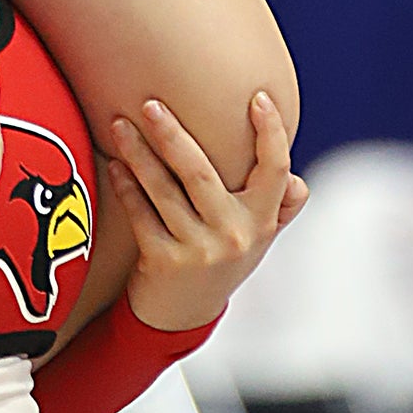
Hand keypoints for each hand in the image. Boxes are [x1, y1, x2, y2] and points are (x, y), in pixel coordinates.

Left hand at [107, 91, 305, 334]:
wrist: (184, 315)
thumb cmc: (222, 258)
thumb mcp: (257, 238)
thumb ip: (278, 208)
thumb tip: (298, 182)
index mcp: (261, 221)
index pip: (275, 171)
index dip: (272, 133)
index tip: (257, 98)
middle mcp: (234, 235)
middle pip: (201, 173)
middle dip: (172, 135)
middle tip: (150, 104)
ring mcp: (198, 250)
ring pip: (163, 190)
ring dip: (138, 154)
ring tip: (119, 125)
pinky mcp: (164, 262)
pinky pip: (140, 214)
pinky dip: (126, 187)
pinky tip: (115, 164)